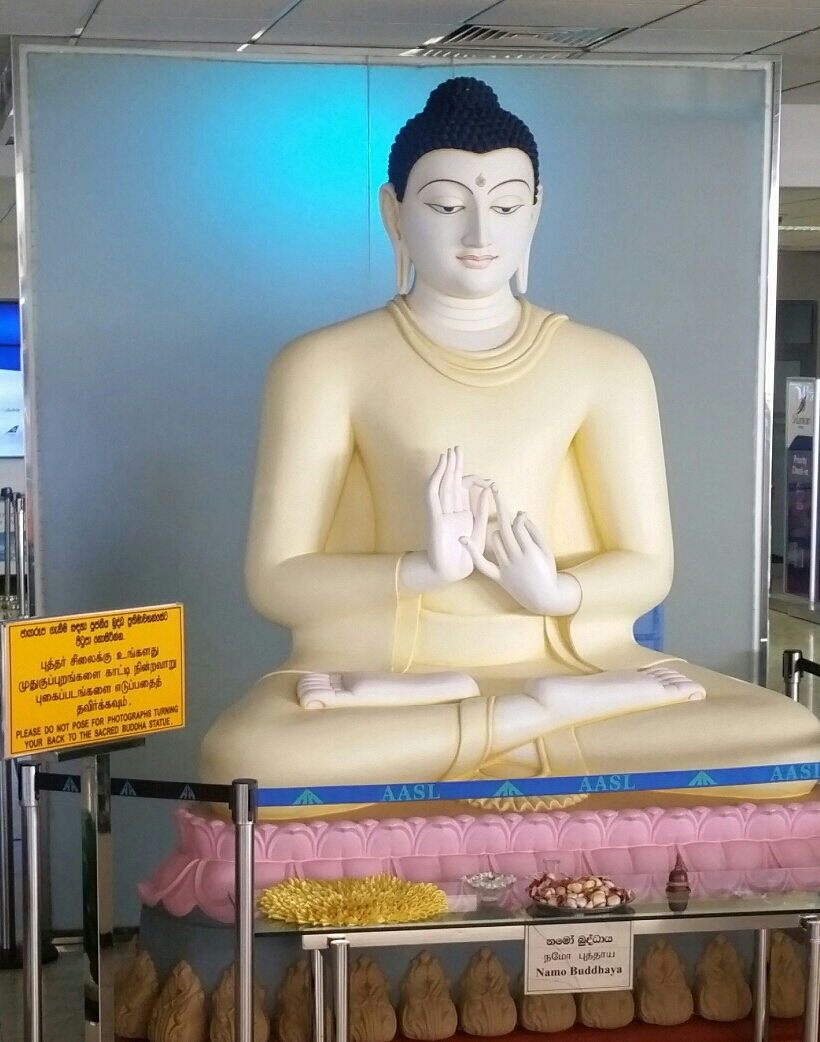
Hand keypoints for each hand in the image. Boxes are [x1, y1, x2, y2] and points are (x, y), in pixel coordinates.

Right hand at [399, 447, 491, 592]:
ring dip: (445, 469)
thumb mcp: (480, 530)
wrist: (452, 571)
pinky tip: (440, 469)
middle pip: (451, 482)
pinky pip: (433, 497)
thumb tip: (487, 491)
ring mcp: (441, 513)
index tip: (489, 483)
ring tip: (449, 453)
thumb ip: (482, 511)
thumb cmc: (467, 556)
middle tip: (457, 448)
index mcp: (463, 513)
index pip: (466, 489)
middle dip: (455, 465)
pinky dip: (436, 481)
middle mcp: (451, 510)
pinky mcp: (434, 518)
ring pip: (442, 485)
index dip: (476, 481)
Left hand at [460, 486, 580, 615]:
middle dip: (499, 505)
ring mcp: (506, 568)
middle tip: (494, 487)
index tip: (519, 515)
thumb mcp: (546, 550)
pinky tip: (462, 538)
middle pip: (504, 527)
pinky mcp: (498, 577)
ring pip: (495, 540)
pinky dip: (472, 553)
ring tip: (506, 534)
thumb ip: (534, 531)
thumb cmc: (547, 571)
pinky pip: (482, 565)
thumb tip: (520, 513)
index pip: (518, 525)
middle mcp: (517, 558)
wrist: (544, 598)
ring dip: (498, 531)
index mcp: (531, 551)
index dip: (518, 517)